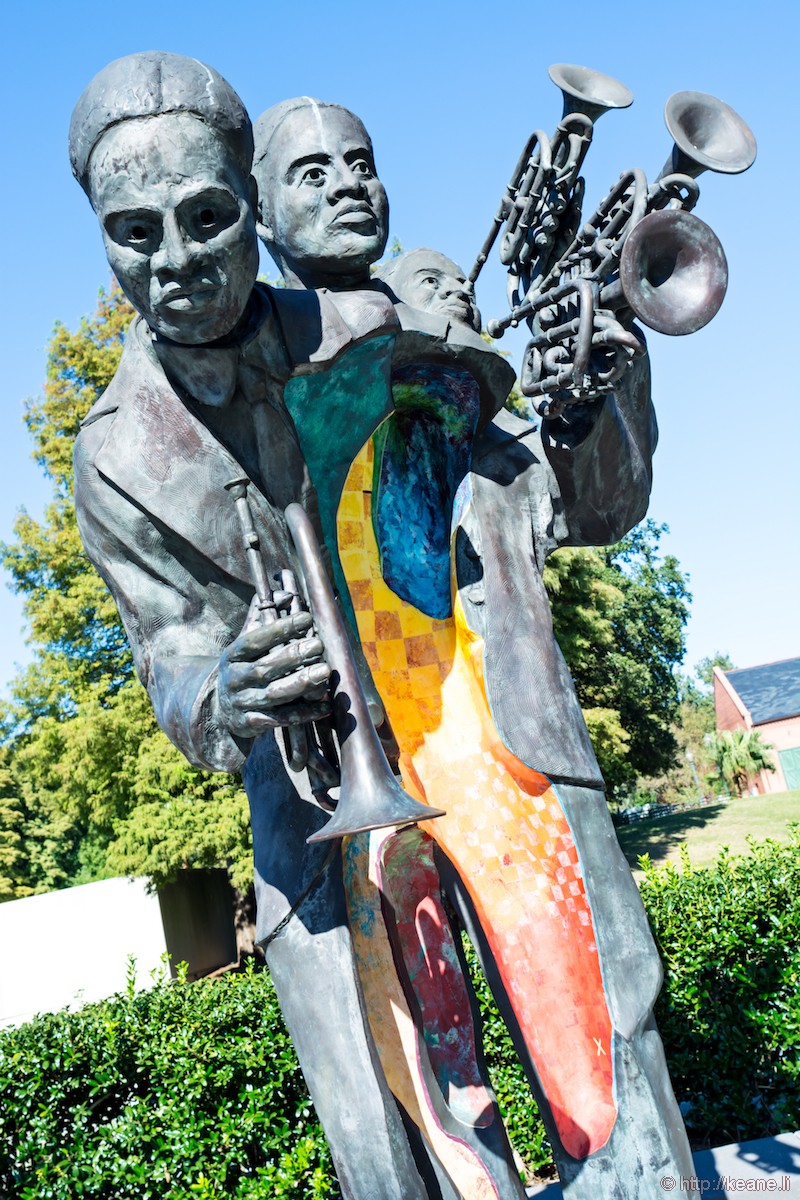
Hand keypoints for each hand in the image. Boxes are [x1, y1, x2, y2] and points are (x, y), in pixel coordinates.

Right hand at [218, 602, 330, 740]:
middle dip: (292, 656)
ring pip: (273, 695)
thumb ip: (264, 615)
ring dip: (300, 684)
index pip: (254, 640)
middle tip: (318, 645)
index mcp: (232, 655)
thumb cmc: (243, 667)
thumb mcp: (246, 642)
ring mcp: (242, 703)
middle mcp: (234, 679)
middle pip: (264, 668)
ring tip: (324, 672)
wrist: (220, 709)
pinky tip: (325, 704)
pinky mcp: (252, 724)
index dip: (279, 629)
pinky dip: (304, 713)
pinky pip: (280, 719)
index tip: (306, 618)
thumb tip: (287, 593)